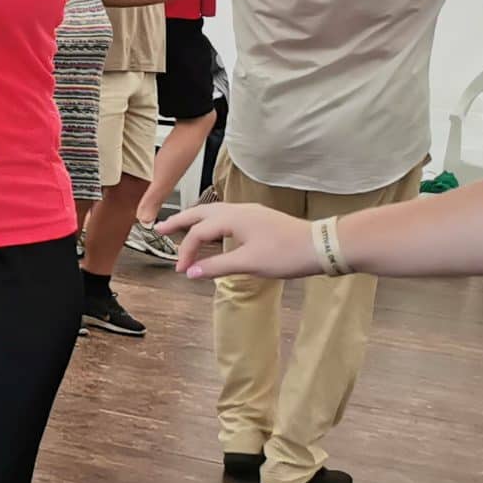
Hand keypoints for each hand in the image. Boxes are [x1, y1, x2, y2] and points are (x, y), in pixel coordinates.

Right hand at [162, 202, 319, 280]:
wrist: (321, 245)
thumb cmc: (287, 254)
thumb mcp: (249, 263)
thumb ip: (217, 266)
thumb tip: (191, 272)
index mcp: (232, 218)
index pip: (198, 233)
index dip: (186, 252)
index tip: (182, 271)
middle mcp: (238, 210)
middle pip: (200, 213)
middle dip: (179, 222)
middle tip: (160, 229)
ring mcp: (250, 213)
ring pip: (214, 212)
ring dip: (195, 220)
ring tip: (181, 227)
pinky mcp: (259, 218)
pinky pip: (227, 216)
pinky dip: (212, 222)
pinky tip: (214, 231)